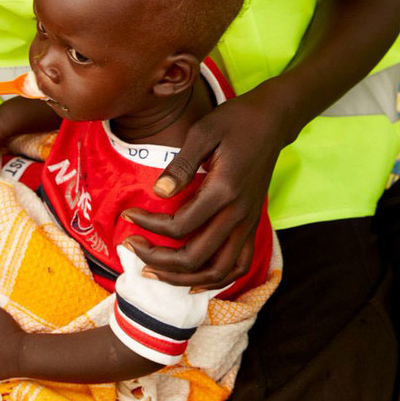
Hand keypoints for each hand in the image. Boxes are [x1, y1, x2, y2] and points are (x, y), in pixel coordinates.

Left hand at [122, 86, 285, 290]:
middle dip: (158, 259)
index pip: (180, 226)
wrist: (272, 121)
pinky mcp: (252, 224)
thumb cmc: (234, 121)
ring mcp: (248, 223)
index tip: (128, 215)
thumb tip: (158, 193)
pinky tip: (192, 279)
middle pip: (195, 257)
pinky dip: (215, 279)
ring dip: (183, 278)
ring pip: (219, 271)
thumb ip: (181, 165)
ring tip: (154, 271)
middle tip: (132, 246)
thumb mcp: (203, 133)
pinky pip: (238, 265)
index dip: (149, 226)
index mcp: (224, 191)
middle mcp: (239, 214)